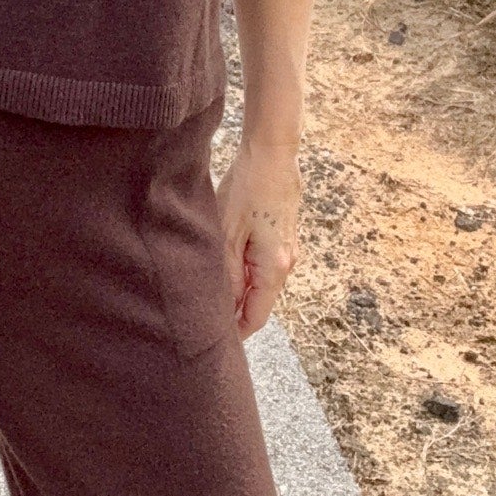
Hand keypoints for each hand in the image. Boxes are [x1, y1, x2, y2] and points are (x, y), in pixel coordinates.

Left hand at [214, 140, 301, 338]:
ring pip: (261, 280)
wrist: (272, 152)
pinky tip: (225, 262)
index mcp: (274, 268)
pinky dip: (246, 269)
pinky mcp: (283, 232)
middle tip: (206, 319)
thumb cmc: (248, 189)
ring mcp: (288, 247)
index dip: (237, 333)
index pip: (256, 317)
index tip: (215, 343)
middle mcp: (287, 263)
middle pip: (260, 300)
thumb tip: (225, 306)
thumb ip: (227, 274)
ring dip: (240, 287)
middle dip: (236, 311)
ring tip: (211, 290)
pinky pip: (264, 262)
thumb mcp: (228, 234)